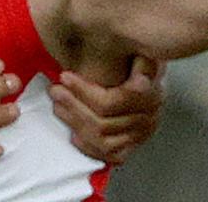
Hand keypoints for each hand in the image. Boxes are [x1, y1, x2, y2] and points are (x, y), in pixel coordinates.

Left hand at [48, 58, 164, 164]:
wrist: (153, 78)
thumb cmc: (141, 62)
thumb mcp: (143, 52)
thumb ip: (139, 61)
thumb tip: (136, 76)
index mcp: (150, 96)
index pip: (110, 102)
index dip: (83, 91)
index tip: (64, 77)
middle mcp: (147, 119)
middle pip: (102, 123)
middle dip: (72, 105)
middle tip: (55, 90)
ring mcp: (139, 135)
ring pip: (102, 140)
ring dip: (75, 123)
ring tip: (58, 106)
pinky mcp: (132, 146)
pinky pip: (109, 155)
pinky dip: (88, 146)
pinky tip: (74, 133)